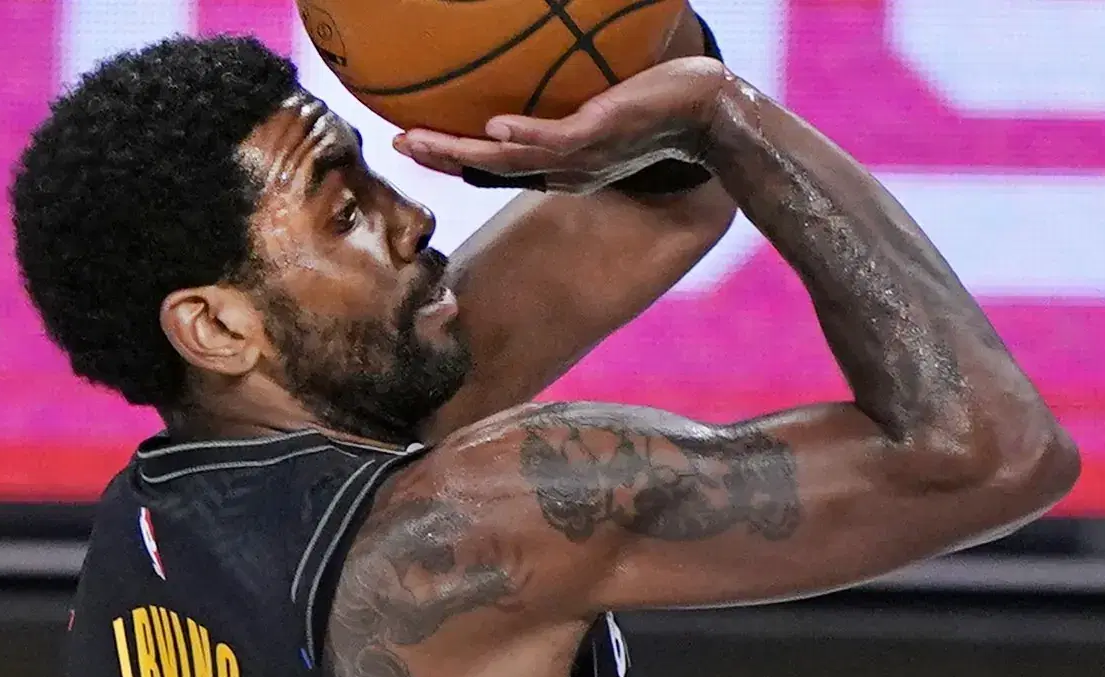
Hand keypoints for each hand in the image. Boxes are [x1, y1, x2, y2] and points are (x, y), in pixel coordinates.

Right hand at [393, 57, 731, 194]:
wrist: (706, 112)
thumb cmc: (656, 104)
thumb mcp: (603, 108)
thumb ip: (567, 104)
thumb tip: (533, 77)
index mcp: (562, 166)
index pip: (499, 167)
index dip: (454, 160)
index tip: (412, 145)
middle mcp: (567, 170)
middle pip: (492, 170)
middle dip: (443, 160)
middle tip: (398, 146)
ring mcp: (582, 158)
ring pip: (512, 160)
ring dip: (465, 153)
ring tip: (423, 141)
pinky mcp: (600, 138)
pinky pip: (556, 140)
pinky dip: (525, 135)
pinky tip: (494, 128)